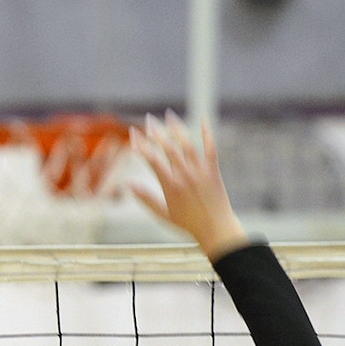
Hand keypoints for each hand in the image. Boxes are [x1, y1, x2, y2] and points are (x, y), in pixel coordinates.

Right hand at [126, 112, 249, 261]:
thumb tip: (128, 185)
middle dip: (156, 131)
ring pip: (187, 144)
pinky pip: (210, 148)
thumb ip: (145, 199)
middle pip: (167, 147)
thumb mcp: (163, 214)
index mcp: (170, 186)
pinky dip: (207, 133)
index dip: (140, 144)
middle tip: (148, 119)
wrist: (216, 229)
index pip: (151, 159)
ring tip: (169, 115)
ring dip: (177, 128)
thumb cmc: (188, 224)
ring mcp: (200, 172)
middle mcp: (184, 176)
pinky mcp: (213, 171)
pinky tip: (203, 120)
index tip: (134, 133)